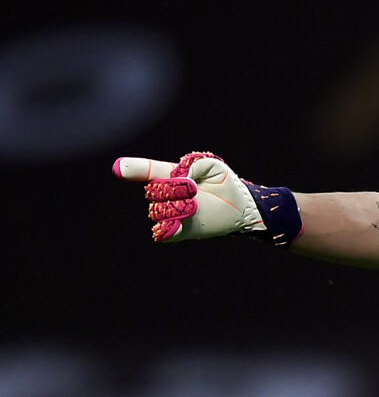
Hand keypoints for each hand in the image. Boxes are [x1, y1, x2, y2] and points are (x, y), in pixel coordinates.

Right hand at [113, 151, 300, 245]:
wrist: (241, 208)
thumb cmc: (225, 184)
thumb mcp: (213, 166)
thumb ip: (193, 164)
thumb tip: (179, 177)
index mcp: (171, 176)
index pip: (148, 172)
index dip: (134, 169)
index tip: (119, 168)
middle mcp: (165, 195)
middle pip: (154, 191)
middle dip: (173, 189)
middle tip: (194, 189)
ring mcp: (170, 214)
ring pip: (159, 210)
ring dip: (178, 207)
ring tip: (197, 205)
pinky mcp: (177, 232)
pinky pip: (162, 232)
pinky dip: (166, 228)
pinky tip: (174, 223)